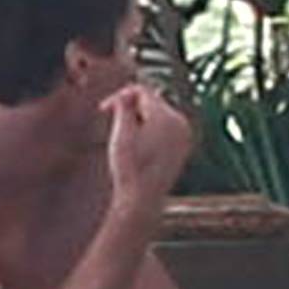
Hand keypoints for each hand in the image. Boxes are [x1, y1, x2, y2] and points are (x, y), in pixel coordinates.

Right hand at [102, 84, 193, 221]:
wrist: (143, 197)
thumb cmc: (130, 167)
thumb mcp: (121, 132)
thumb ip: (124, 106)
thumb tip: (126, 92)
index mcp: (166, 117)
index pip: (141, 91)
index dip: (120, 96)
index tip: (104, 109)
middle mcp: (180, 123)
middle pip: (151, 101)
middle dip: (130, 109)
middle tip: (114, 127)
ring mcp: (184, 135)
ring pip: (157, 113)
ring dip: (139, 118)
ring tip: (127, 140)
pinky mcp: (183, 146)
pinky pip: (165, 127)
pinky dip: (150, 129)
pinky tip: (139, 146)